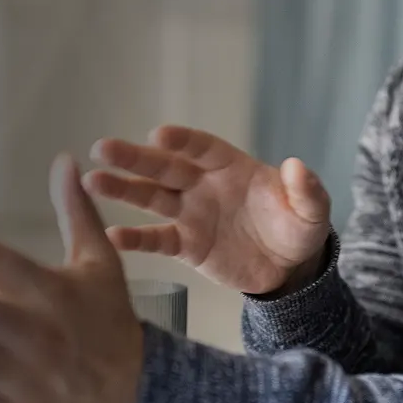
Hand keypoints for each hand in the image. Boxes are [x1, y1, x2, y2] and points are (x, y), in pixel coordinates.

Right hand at [83, 126, 331, 295]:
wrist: (289, 267)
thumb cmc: (298, 227)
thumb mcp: (311, 210)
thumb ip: (306, 190)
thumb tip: (297, 166)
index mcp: (231, 166)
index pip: (202, 147)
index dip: (182, 141)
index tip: (159, 135)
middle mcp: (204, 184)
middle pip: (165, 167)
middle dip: (135, 158)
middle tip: (103, 148)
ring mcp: (191, 213)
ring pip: (151, 197)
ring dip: (122, 189)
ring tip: (91, 181)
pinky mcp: (186, 245)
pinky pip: (157, 239)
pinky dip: (135, 238)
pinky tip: (111, 235)